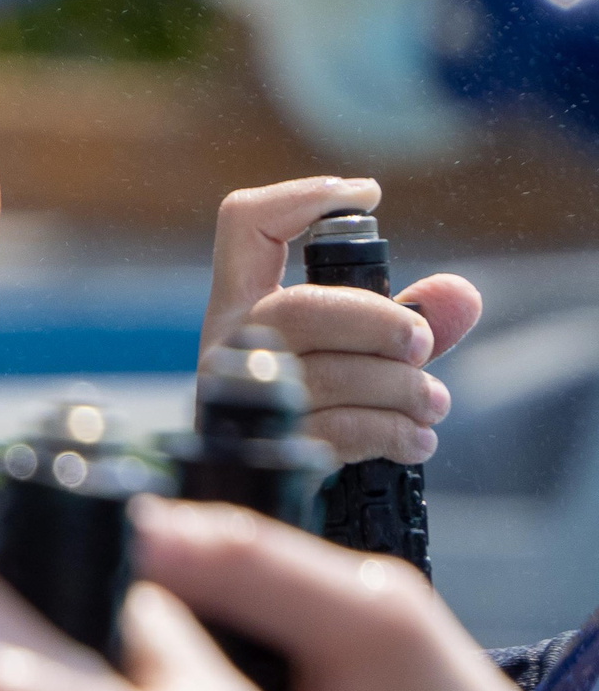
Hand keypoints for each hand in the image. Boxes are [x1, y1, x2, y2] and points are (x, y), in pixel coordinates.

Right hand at [204, 178, 479, 465]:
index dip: (301, 197)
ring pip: (328, 377)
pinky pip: (339, 432)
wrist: (274, 493)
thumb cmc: (320, 408)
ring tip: (431, 403)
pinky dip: (392, 434)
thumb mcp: (367, 353)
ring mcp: (243, 402)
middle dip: (378, 323)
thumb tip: (461, 296)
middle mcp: (230, 347)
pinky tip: (414, 438)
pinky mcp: (268, 449)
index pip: (244, 225)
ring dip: (402, 389)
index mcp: (242, 305)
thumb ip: (414, 320)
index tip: (367, 198)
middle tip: (422, 344)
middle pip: (296, 309)